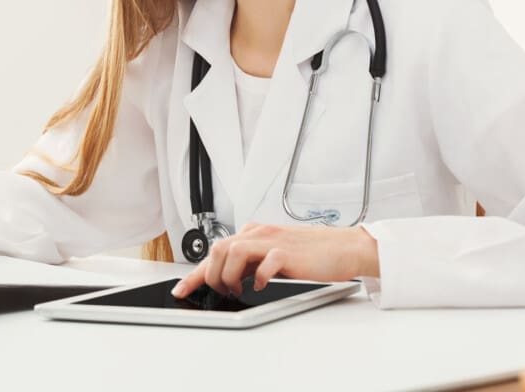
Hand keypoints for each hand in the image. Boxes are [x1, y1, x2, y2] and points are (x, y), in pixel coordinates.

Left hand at [171, 222, 379, 298]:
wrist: (343, 248)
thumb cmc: (310, 254)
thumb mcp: (272, 255)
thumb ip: (250, 262)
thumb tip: (227, 279)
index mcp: (252, 233)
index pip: (214, 251)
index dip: (194, 274)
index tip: (181, 290)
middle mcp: (258, 233)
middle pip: (217, 249)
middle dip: (211, 276)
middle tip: (223, 291)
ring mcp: (272, 242)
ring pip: (232, 253)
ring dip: (229, 277)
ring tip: (238, 289)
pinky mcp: (287, 253)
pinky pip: (263, 265)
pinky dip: (257, 279)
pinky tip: (261, 286)